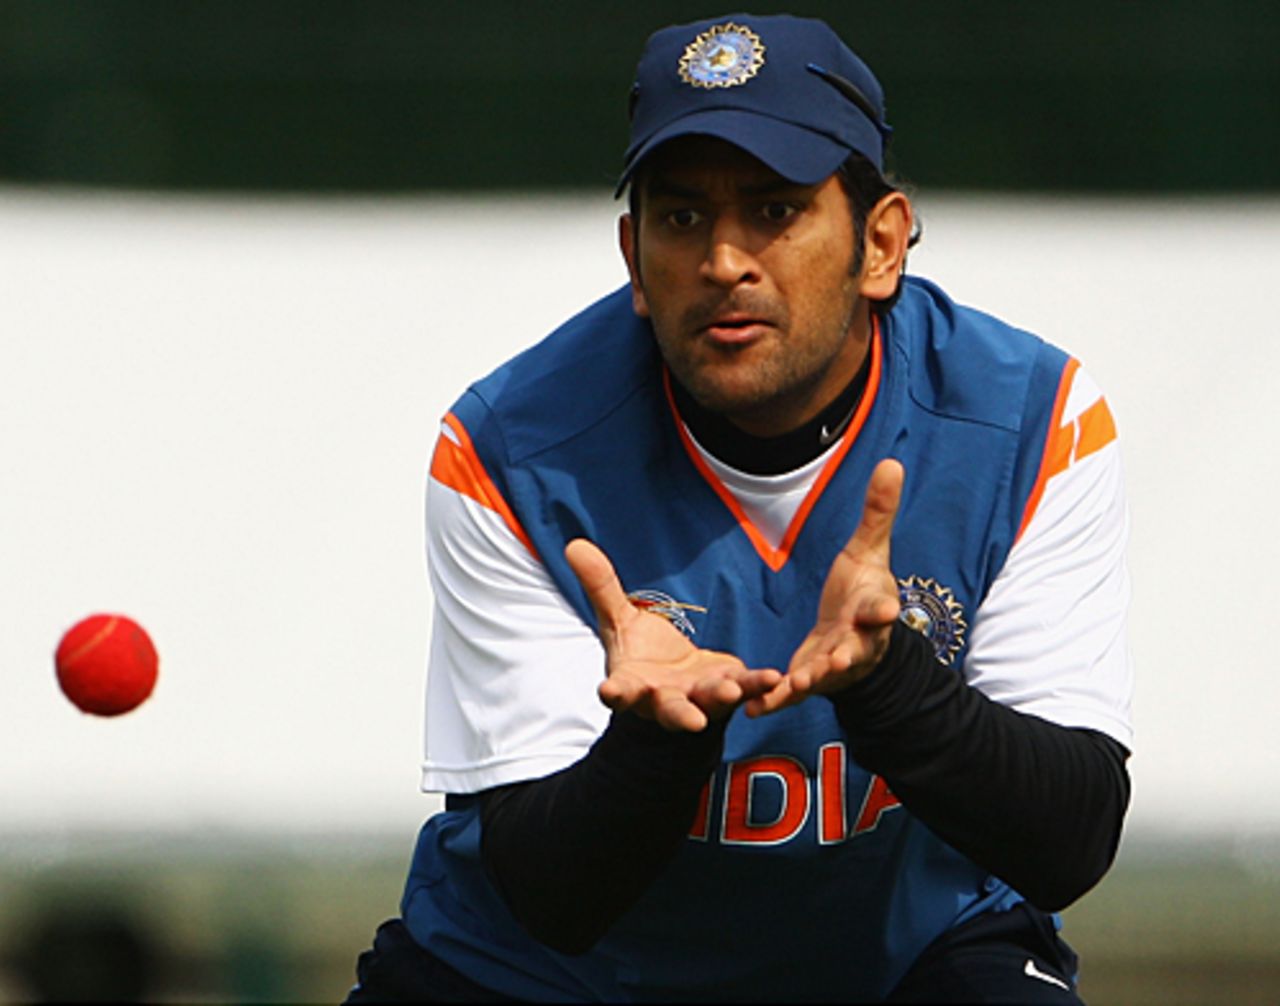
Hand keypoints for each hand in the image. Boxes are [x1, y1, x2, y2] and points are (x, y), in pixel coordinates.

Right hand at [566, 538, 781, 731]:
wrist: (674, 675)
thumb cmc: (642, 651)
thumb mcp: (619, 617)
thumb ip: (601, 587)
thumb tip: (574, 545)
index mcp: (634, 684)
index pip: (620, 691)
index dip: (614, 693)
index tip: (608, 692)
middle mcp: (665, 699)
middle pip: (670, 710)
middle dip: (680, 715)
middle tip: (692, 721)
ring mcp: (699, 698)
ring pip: (710, 702)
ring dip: (722, 698)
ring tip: (732, 691)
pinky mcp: (727, 688)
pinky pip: (744, 688)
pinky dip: (757, 685)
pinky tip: (774, 678)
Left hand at [747, 458, 903, 716]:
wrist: (855, 636)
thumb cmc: (862, 592)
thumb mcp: (869, 551)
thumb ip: (877, 512)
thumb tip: (892, 462)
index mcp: (872, 609)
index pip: (882, 608)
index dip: (882, 609)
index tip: (884, 610)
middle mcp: (857, 642)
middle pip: (854, 650)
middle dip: (846, 655)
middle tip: (836, 661)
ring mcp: (832, 667)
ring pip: (821, 676)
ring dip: (809, 680)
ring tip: (796, 684)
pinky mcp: (807, 681)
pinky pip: (789, 693)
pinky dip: (773, 700)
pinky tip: (750, 709)